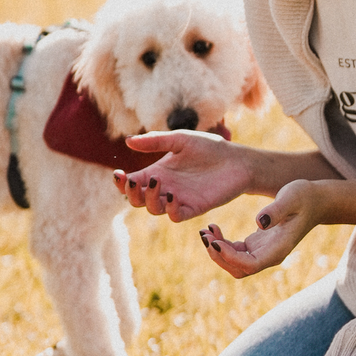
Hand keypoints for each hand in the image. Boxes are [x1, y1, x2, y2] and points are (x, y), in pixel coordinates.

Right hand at [112, 131, 253, 222]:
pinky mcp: (193, 208)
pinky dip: (170, 209)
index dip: (121, 182)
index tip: (119, 174)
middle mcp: (164, 188)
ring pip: (153, 208)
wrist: (237, 160)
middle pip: (138, 199)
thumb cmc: (209, 148)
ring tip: (155, 182)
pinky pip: (175, 215)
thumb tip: (128, 141)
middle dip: (131, 193)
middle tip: (133, 182)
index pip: (132, 182)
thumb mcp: (180, 140)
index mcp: (157, 172)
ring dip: (149, 199)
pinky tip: (172, 195)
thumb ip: (155, 141)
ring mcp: (178, 199)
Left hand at [199, 179, 320, 277]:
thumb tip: (259, 222)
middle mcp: (269, 256)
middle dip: (218, 257)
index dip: (230, 257)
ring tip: (205, 231)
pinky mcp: (256, 245)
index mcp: (278, 249)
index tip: (214, 242)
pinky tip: (213, 227)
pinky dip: (221, 243)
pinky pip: (233, 252)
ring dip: (216, 251)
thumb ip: (276, 210)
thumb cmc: (304, 197)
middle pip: (238, 270)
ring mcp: (262, 252)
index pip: (250, 265)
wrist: (315, 201)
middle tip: (204, 235)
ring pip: (233, 263)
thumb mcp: (292, 197)